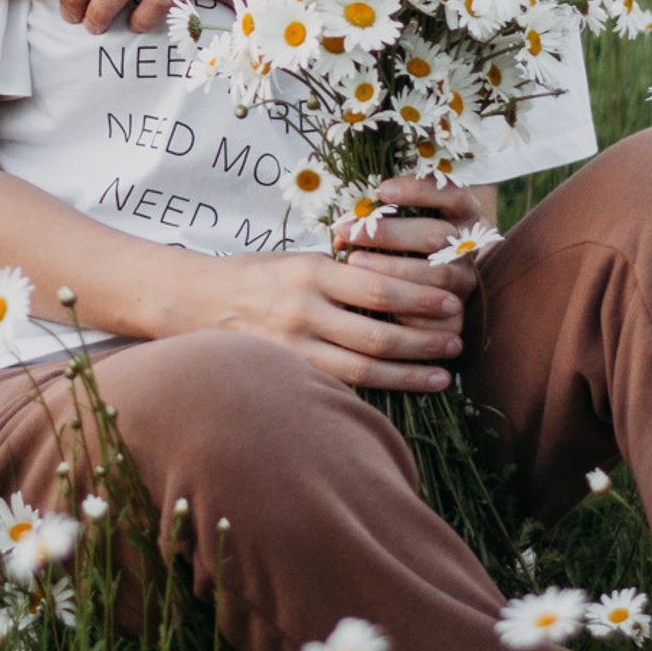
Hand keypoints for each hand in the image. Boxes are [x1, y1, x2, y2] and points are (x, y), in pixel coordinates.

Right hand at [175, 246, 469, 393]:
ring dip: (410, 374)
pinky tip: (401, 392)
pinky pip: (340, 386)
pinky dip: (376, 391)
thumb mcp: (298, 258)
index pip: (380, 288)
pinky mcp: (286, 373)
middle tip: (458, 341)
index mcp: (312, 272)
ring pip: (364, 369)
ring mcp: (293, 348)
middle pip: (379, 334)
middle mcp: (304, 311)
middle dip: (426, 341)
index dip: (423, 299)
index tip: (453, 304)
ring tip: (443, 375)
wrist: (192, 301)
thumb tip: (402, 282)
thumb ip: (342, 272)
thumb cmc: (254, 275)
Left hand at [334, 176, 497, 311]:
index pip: (453, 194)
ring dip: (391, 268)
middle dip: (390, 233)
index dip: (419, 191)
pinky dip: (406, 309)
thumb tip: (342, 234)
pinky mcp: (458, 313)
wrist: (425, 294)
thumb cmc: (401, 247)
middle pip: (437, 235)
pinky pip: (439, 315)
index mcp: (463, 214)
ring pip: (438, 274)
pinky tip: (376, 306)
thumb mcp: (400, 224)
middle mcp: (468, 246)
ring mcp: (466, 279)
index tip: (381, 190)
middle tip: (350, 232)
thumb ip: (378, 219)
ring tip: (354, 262)